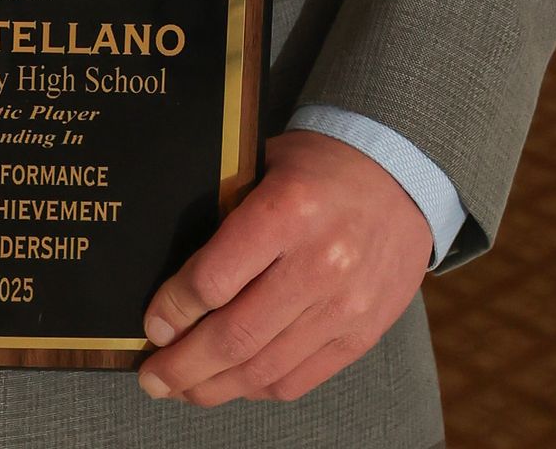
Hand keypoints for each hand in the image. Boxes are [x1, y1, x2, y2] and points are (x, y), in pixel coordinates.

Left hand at [137, 130, 430, 406]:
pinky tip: (233, 384)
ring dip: (215, 387)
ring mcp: (344, 307)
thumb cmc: (322, 164)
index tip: (151, 326)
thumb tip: (174, 271)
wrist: (403, 174)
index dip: (173, 311)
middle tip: (152, 377)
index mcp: (287, 211)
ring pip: (264, 369)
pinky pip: (300, 379)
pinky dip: (259, 388)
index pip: (214, 279)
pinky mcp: (362, 335)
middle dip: (183, 365)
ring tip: (183, 390)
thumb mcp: (268, 164)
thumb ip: (228, 212)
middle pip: (234, 336)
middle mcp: (317, 265)